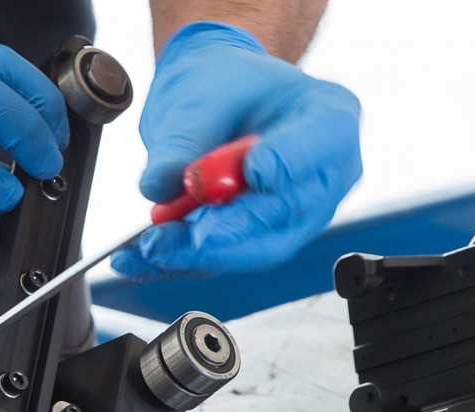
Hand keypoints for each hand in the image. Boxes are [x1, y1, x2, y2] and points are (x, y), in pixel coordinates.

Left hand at [112, 21, 362, 279]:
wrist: (220, 104)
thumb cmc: (224, 88)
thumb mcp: (201, 94)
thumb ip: (183, 138)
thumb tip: (161, 183)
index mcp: (330, 118)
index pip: (322, 142)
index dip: (290, 162)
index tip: (254, 172)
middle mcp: (326, 174)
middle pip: (292, 210)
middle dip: (236, 227)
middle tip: (191, 233)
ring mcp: (301, 214)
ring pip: (262, 246)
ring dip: (203, 252)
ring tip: (153, 247)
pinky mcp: (265, 240)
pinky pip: (228, 258)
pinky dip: (183, 261)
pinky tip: (145, 258)